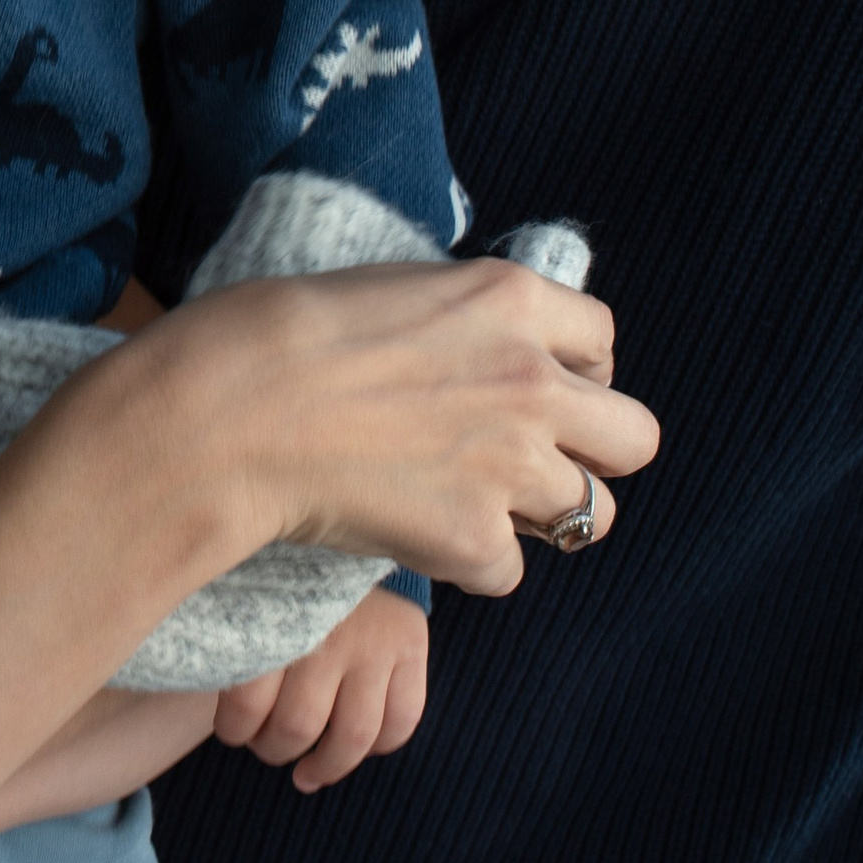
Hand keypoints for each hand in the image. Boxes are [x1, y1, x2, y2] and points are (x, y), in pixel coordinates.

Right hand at [124, 256, 658, 598]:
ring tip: (476, 511)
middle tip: (532, 464)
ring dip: (540, 518)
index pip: (604, 338)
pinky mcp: (473, 536)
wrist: (225, 410)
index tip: (535, 389)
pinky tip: (415, 539)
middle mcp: (531, 379)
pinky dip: (467, 565)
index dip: (574, 371)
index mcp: (509, 298)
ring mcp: (510, 461)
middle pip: (636, 438)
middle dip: (591, 454)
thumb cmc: (274, 338)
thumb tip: (471, 351)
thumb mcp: (389, 290)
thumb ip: (456, 320)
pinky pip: (507, 572)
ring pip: (593, 516)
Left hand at [211, 582, 427, 793]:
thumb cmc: (279, 571)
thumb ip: (233, 639)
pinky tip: (359, 745)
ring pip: (352, 737)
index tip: (234, 730)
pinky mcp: (410, 644)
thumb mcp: (245, 591)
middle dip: (274, 750)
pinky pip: (402, 721)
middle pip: (297, 728)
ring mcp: (373, 641)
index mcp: (272, 619)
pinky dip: (379, 746)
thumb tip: (210, 701)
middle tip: (267, 744)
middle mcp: (326, 632)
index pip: (245, 707)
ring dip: (324, 766)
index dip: (235, 732)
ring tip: (308, 769)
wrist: (350, 516)